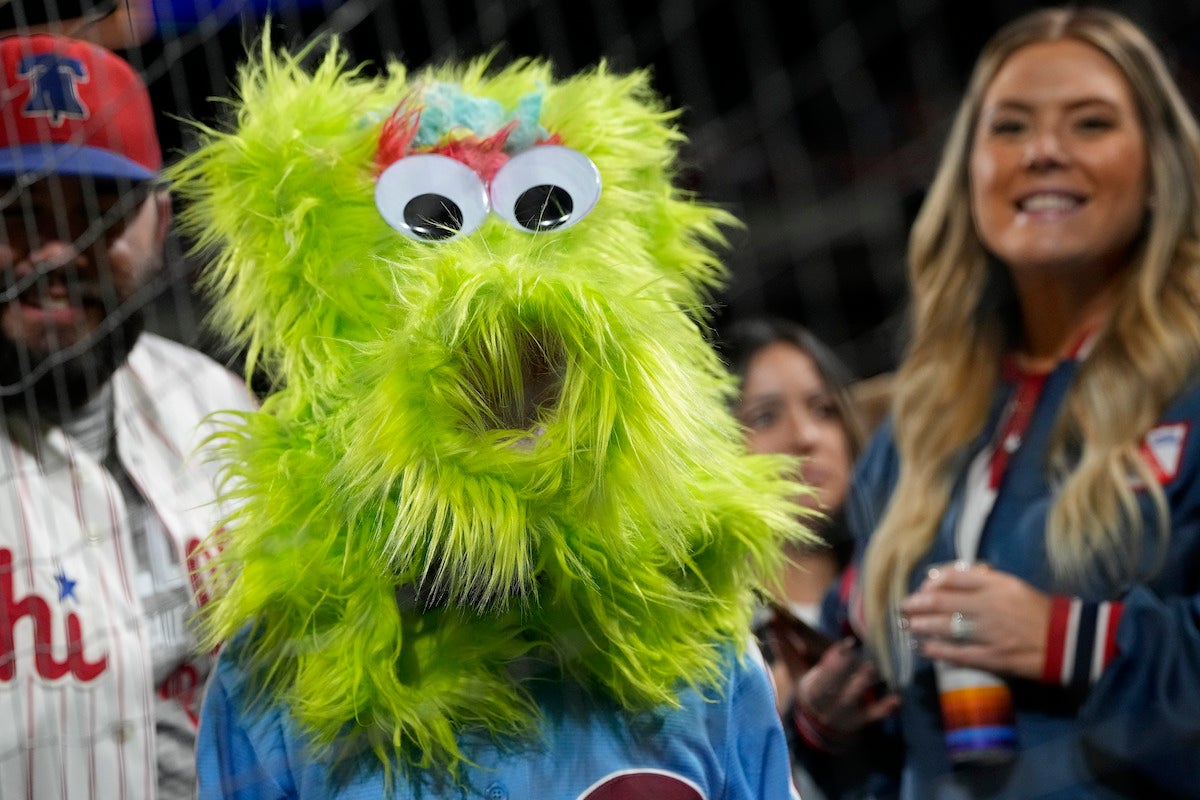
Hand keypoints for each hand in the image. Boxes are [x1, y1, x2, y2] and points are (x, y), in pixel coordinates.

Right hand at [794, 638, 901, 738]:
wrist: (820, 720)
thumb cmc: (809, 684)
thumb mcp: (795, 669)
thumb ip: (784, 644)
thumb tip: (770, 616)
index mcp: (810, 689)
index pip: (818, 676)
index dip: (831, 662)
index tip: (845, 645)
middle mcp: (827, 703)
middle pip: (833, 686)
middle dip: (844, 670)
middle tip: (854, 651)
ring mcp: (845, 711)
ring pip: (853, 698)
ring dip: (861, 683)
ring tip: (870, 668)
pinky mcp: (862, 718)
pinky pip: (874, 714)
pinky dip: (885, 707)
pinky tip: (897, 699)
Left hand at [899, 561, 1050, 679]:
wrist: (1069, 641)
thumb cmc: (1040, 611)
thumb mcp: (1014, 586)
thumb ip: (983, 582)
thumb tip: (946, 582)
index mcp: (998, 585)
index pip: (955, 577)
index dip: (933, 583)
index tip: (922, 588)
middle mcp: (991, 606)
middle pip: (943, 602)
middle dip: (918, 604)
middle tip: (903, 606)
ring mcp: (991, 633)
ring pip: (946, 627)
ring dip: (922, 626)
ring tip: (908, 625)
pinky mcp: (994, 657)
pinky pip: (959, 653)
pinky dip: (938, 651)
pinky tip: (924, 648)